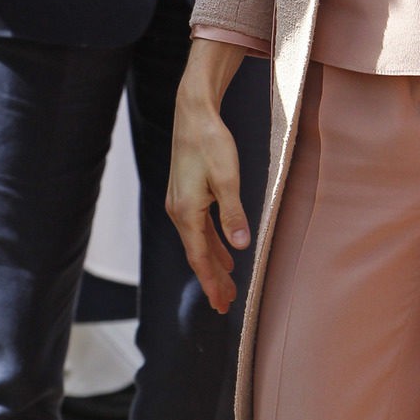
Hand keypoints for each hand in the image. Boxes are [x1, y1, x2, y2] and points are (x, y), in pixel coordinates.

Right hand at [167, 39, 248, 313]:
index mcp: (186, 213)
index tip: (221, 304)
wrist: (193, 114)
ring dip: (213, 262)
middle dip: (212, 279)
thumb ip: (233, 214)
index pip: (200, 258)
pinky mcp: (184, 194)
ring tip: (228, 283)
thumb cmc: (211, 143)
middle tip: (226, 304)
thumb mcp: (227, 178)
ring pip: (197, 242)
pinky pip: (198, 228)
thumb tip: (241, 246)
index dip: (212, 282)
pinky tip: (223, 248)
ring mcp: (179, 204)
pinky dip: (210, 243)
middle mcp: (178, 212)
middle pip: (197, 254)